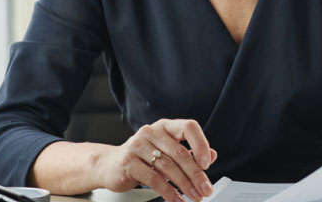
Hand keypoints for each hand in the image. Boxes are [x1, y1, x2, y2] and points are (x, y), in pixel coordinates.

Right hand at [97, 119, 217, 201]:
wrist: (109, 165)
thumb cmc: (142, 158)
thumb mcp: (167, 152)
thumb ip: (189, 153)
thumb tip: (212, 155)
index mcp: (165, 126)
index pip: (188, 127)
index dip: (200, 144)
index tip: (207, 163)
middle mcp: (151, 131)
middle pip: (180, 153)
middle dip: (196, 174)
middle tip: (205, 189)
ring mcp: (138, 145)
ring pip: (168, 167)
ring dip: (184, 185)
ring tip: (194, 197)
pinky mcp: (128, 162)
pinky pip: (153, 179)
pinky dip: (168, 192)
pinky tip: (176, 200)